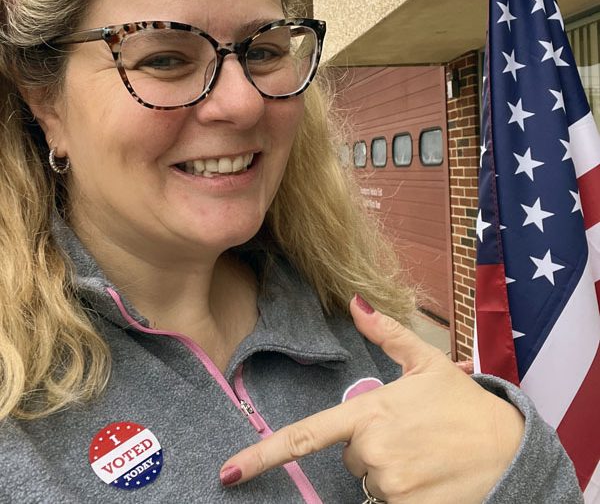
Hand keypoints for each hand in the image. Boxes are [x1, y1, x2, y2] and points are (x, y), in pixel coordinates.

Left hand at [219, 295, 524, 502]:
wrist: (509, 448)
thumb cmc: (463, 403)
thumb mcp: (426, 361)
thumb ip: (386, 333)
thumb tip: (355, 301)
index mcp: (370, 411)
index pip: (306, 436)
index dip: (263, 456)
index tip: (230, 472)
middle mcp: (374, 451)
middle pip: (351, 458)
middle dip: (371, 449)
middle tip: (411, 436)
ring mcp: (392, 485)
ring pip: (371, 484)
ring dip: (390, 474)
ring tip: (425, 455)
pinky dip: (404, 493)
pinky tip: (430, 477)